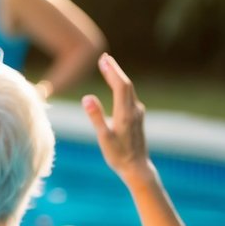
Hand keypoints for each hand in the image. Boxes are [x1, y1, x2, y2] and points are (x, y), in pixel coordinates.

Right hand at [82, 54, 151, 182]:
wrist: (137, 168)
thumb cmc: (118, 155)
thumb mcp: (103, 138)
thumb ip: (96, 117)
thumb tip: (87, 97)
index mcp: (126, 114)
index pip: (120, 86)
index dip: (112, 71)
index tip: (103, 59)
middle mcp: (134, 110)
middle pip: (126, 84)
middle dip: (115, 70)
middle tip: (104, 57)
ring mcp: (137, 114)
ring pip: (129, 90)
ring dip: (118, 77)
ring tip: (108, 67)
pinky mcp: (137, 117)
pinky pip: (129, 96)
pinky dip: (121, 86)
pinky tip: (116, 86)